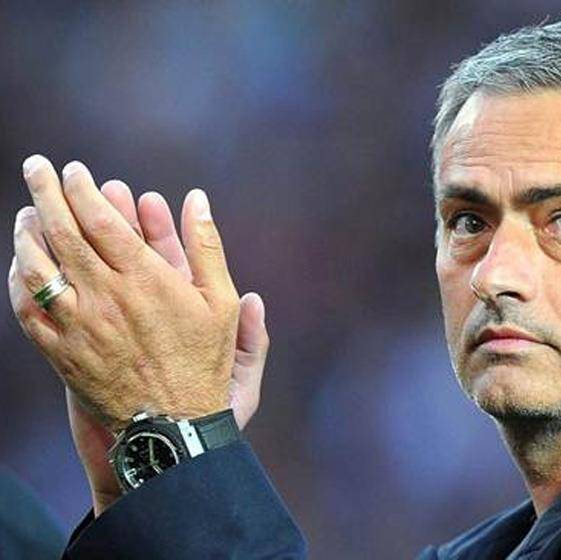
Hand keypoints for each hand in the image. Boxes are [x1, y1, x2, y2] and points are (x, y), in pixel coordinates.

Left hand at [8, 156, 268, 512]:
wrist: (174, 423)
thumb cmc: (204, 360)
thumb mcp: (221, 301)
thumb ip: (207, 246)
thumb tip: (198, 199)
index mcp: (144, 280)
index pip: (100, 220)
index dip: (82, 189)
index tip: (74, 170)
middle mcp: (105, 297)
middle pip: (63, 233)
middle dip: (45, 193)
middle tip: (36, 167)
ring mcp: (78, 326)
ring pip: (38, 268)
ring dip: (26, 233)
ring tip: (27, 213)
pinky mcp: (61, 353)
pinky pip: (27, 310)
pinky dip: (18, 281)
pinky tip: (21, 265)